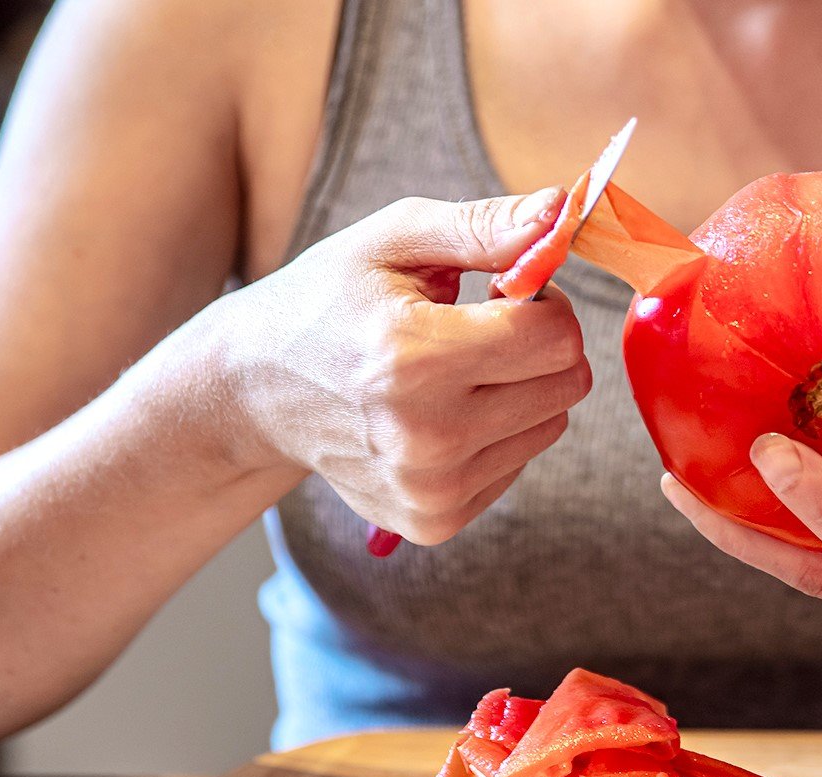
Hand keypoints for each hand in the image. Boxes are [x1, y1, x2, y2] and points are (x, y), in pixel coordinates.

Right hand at [218, 189, 589, 543]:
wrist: (256, 391)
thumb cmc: (328, 303)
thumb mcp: (393, 240)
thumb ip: (482, 226)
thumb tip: (562, 210)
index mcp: (411, 358)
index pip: (556, 336)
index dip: (544, 301)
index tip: (502, 291)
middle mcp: (423, 437)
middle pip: (565, 384)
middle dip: (538, 344)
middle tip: (479, 327)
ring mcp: (429, 489)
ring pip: (551, 425)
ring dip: (519, 389)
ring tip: (451, 371)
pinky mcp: (432, 521)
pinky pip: (519, 464)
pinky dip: (496, 433)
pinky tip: (439, 413)